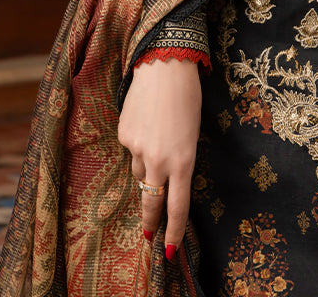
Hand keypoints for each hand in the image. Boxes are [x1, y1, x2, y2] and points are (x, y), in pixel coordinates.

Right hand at [117, 57, 201, 255]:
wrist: (164, 66)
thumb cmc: (188, 98)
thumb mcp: (193, 134)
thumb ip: (180, 160)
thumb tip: (165, 178)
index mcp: (183, 161)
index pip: (178, 206)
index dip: (174, 231)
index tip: (169, 250)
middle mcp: (159, 160)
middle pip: (152, 202)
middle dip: (151, 220)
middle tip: (150, 235)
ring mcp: (137, 149)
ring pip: (140, 173)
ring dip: (146, 170)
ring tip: (157, 141)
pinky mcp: (124, 136)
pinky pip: (131, 150)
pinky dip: (138, 144)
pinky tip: (146, 122)